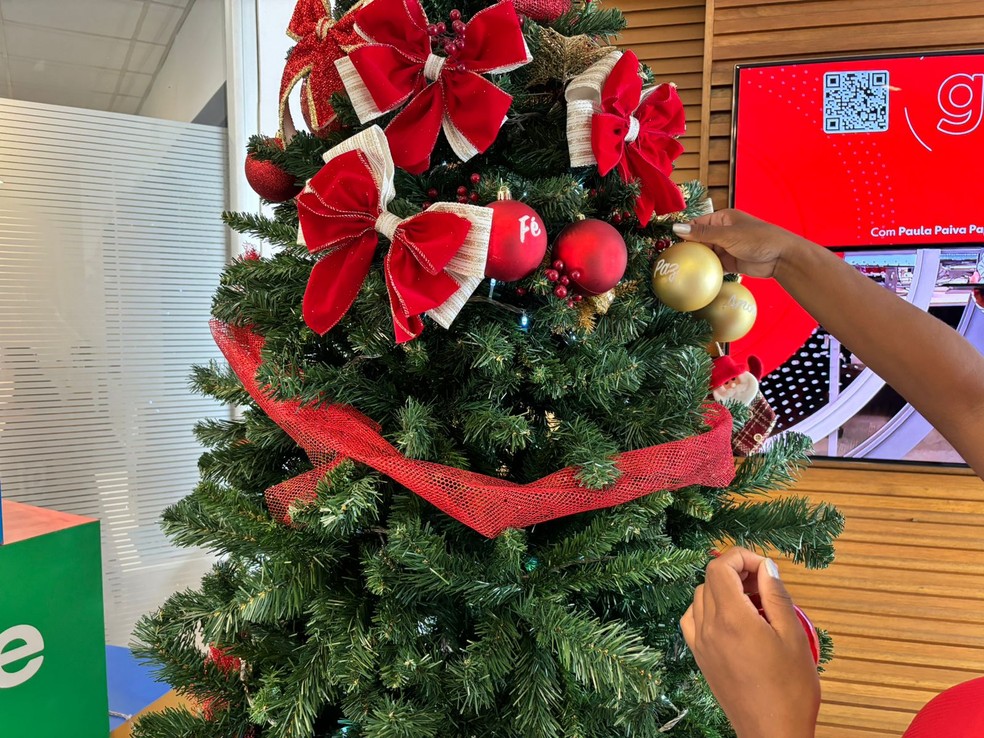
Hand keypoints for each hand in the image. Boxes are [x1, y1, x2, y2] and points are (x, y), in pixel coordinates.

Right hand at [672, 209, 808, 278]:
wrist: (781, 257)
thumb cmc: (758, 239)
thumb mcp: (728, 235)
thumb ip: (702, 233)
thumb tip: (676, 228)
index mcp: (722, 219)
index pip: (696, 224)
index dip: (683, 232)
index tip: (668, 244)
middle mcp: (723, 232)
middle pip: (699, 240)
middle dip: (687, 249)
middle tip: (671, 260)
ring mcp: (726, 248)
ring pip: (706, 254)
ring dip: (696, 261)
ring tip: (679, 270)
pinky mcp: (730, 262)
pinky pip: (714, 266)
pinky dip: (706, 270)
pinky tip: (695, 276)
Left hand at [680, 547, 819, 737]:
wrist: (772, 734)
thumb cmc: (790, 690)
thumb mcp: (793, 636)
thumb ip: (776, 595)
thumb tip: (766, 566)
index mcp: (732, 619)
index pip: (720, 567)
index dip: (741, 556)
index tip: (764, 566)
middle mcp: (708, 628)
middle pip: (710, 579)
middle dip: (736, 571)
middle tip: (764, 585)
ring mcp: (700, 643)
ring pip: (700, 597)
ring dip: (724, 590)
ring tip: (754, 604)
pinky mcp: (699, 657)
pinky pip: (693, 619)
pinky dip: (709, 609)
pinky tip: (732, 620)